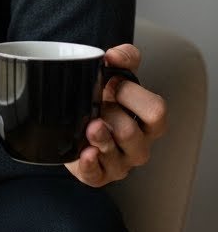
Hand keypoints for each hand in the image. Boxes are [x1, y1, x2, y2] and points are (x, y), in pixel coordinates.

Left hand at [66, 43, 167, 187]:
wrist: (76, 122)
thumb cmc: (104, 100)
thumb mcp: (117, 74)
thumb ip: (124, 57)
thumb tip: (114, 55)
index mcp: (149, 122)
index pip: (155, 111)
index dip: (131, 95)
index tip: (111, 83)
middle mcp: (139, 145)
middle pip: (130, 133)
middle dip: (109, 115)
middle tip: (96, 105)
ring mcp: (120, 163)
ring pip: (114, 154)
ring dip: (98, 137)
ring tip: (88, 126)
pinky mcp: (98, 175)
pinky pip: (96, 175)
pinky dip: (89, 163)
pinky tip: (84, 152)